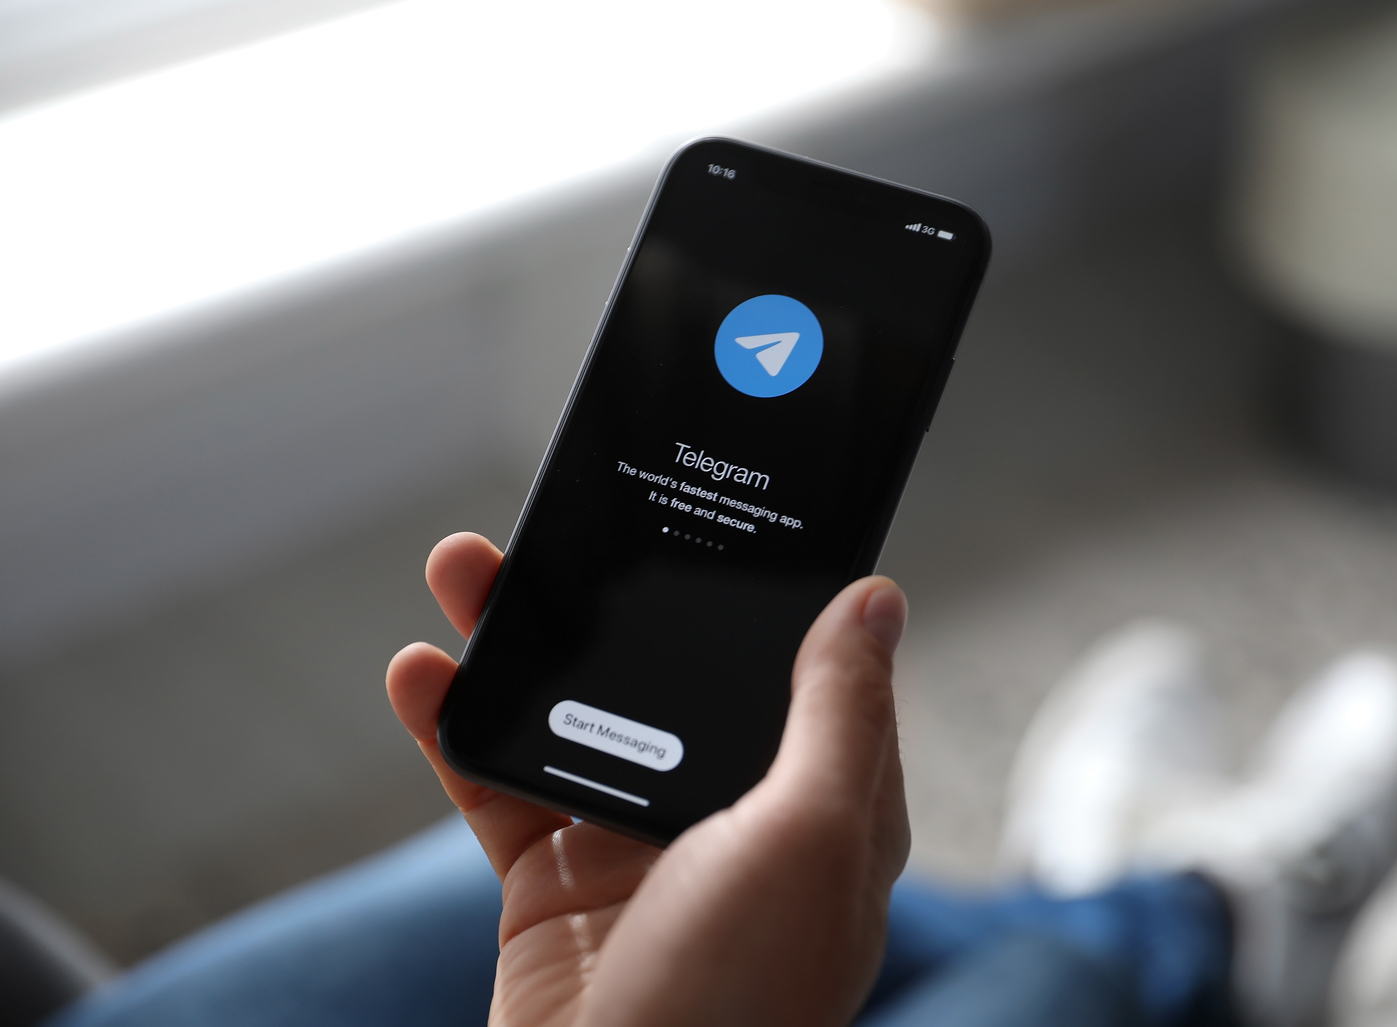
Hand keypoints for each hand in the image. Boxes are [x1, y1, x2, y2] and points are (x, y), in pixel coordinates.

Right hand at [387, 533, 910, 1026]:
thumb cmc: (739, 1003)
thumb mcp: (810, 837)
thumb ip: (840, 711)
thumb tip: (877, 597)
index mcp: (818, 807)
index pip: (800, 669)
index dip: (762, 592)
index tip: (717, 516)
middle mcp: (734, 822)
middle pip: (671, 678)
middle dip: (611, 601)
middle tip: (559, 529)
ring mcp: (639, 851)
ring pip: (577, 715)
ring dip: (519, 643)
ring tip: (467, 574)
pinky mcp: (554, 886)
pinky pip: (501, 785)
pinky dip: (457, 728)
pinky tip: (422, 675)